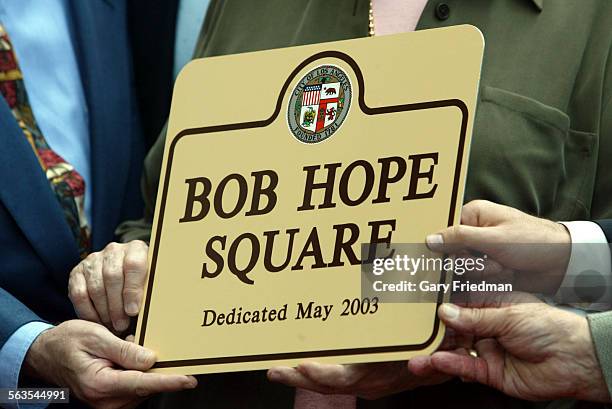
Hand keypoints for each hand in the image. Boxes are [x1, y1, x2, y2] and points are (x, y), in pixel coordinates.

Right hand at [23, 320, 196, 407]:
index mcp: (100, 383)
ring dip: (150, 374)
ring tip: (139, 353)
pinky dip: (141, 376)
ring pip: (142, 390)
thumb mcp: (96, 336)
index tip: (188, 379)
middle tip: (175, 357)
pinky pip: (134, 390)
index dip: (168, 381)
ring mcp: (105, 402)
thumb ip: (124, 350)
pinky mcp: (109, 399)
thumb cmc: (67, 341)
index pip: (142, 383)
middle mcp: (103, 398)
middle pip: (145, 388)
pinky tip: (135, 361)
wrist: (45, 353)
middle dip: (162, 373)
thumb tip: (151, 359)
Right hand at [68, 240, 147, 331]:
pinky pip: (79, 293)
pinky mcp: (77, 272)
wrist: (122, 276)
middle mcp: (114, 250)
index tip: (133, 311)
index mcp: (136, 248)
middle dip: (117, 305)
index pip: (133, 265)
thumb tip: (151, 310)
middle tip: (122, 324)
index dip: (132, 290)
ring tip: (112, 325)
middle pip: (112, 277)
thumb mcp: (150, 283)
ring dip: (103, 310)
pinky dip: (87, 311)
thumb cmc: (141, 284)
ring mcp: (94, 259)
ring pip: (96, 287)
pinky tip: (96, 321)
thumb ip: (150, 291)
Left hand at [267, 361, 449, 399]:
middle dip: (297, 377)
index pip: (344, 377)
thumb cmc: (432, 351)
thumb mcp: (429, 352)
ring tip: (276, 369)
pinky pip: (331, 379)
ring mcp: (361, 381)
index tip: (303, 365)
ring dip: (298, 377)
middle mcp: (367, 382)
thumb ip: (422, 359)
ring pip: (324, 383)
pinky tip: (297, 365)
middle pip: (325, 383)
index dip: (322, 374)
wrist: (443, 361)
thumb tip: (414, 362)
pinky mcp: (360, 378)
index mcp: (379, 374)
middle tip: (274, 369)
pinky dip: (311, 374)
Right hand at [426, 200, 570, 293]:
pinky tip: (506, 274)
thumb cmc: (533, 241)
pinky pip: (476, 280)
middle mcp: (474, 233)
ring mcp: (481, 252)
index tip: (448, 259)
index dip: (445, 248)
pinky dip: (490, 280)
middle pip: (452, 254)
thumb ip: (459, 238)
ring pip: (464, 270)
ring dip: (484, 273)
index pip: (444, 232)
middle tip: (494, 261)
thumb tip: (429, 239)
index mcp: (473, 215)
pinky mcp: (488, 269)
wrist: (563, 262)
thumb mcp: (494, 238)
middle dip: (472, 263)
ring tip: (505, 267)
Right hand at [429, 299, 608, 401]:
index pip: (461, 302)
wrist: (575, 360)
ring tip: (414, 355)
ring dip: (435, 352)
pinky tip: (435, 361)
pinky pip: (465, 367)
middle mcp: (488, 326)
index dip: (440, 303)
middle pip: (454, 328)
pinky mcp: (490, 371)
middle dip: (433, 332)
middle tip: (408, 332)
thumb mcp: (508, 314)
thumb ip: (474, 316)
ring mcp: (488, 349)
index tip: (418, 303)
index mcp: (494, 304)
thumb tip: (444, 311)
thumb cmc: (550, 327)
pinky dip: (450, 365)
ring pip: (455, 350)